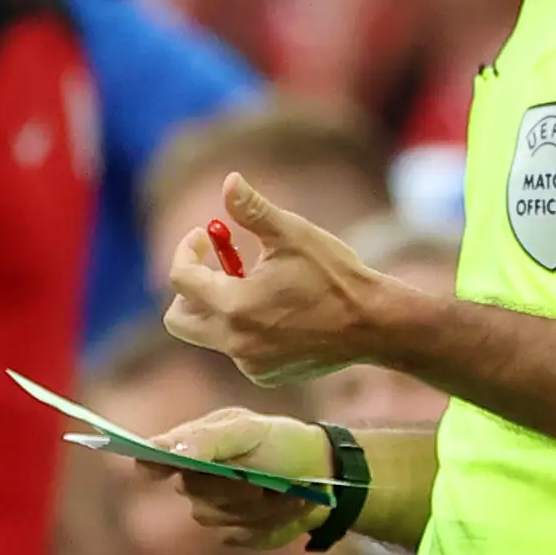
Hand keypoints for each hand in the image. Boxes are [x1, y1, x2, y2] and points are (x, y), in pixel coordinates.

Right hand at [135, 409, 336, 549]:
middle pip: (190, 490)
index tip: (153, 469)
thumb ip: (208, 439)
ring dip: (259, 504)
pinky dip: (269, 522)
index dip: (148, 464)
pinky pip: (239, 535)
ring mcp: (211, 508)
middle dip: (232, 486)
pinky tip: (284, 506)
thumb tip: (171, 452)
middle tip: (262, 479)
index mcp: (191, 445)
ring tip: (285, 489)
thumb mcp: (249, 430)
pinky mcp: (233, 532)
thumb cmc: (282, 443)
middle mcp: (193, 478)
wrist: (322, 476)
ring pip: (218, 516)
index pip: (152, 457)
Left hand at [163, 175, 382, 386]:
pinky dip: (242, 328)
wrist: (377, 325)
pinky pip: (236, 350)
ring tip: (254, 282)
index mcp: (234, 305)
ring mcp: (250, 362)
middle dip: (187, 290)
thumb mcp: (292, 234)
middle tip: (212, 267)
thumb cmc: (335, 276)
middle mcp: (235, 341)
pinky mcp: (265, 374)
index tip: (202, 235)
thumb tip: (229, 180)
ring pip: (209, 334)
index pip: (180, 279)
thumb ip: (252, 209)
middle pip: (178, 319)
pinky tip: (274, 310)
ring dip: (218, 306)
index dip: (186, 251)